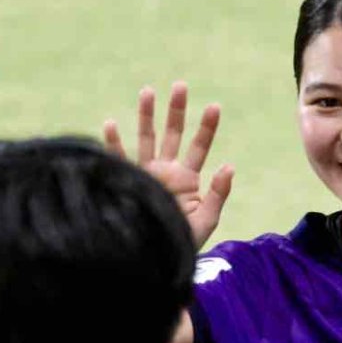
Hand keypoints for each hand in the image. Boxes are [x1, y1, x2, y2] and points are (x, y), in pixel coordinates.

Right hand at [103, 81, 233, 249]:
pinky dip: (113, 142)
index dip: (207, 127)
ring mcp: (146, 173)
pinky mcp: (128, 180)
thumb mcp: (207, 219)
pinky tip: (111, 124)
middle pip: (173, 134)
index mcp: (188, 178)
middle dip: (176, 110)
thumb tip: (230, 166)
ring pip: (146, 138)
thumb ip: (218, 193)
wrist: (156, 257)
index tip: (214, 106)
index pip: (199, 146)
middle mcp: (166, 171)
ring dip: (147, 115)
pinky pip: (118, 158)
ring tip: (148, 91)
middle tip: (181, 86)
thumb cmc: (184, 242)